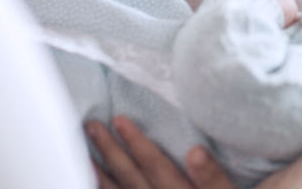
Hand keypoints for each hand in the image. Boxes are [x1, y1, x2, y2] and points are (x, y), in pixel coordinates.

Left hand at [86, 117, 234, 188]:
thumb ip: (216, 177)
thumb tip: (196, 152)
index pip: (158, 167)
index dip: (138, 144)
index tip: (120, 119)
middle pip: (134, 178)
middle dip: (112, 151)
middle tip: (93, 125)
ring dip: (101, 171)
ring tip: (85, 150)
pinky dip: (102, 188)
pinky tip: (92, 176)